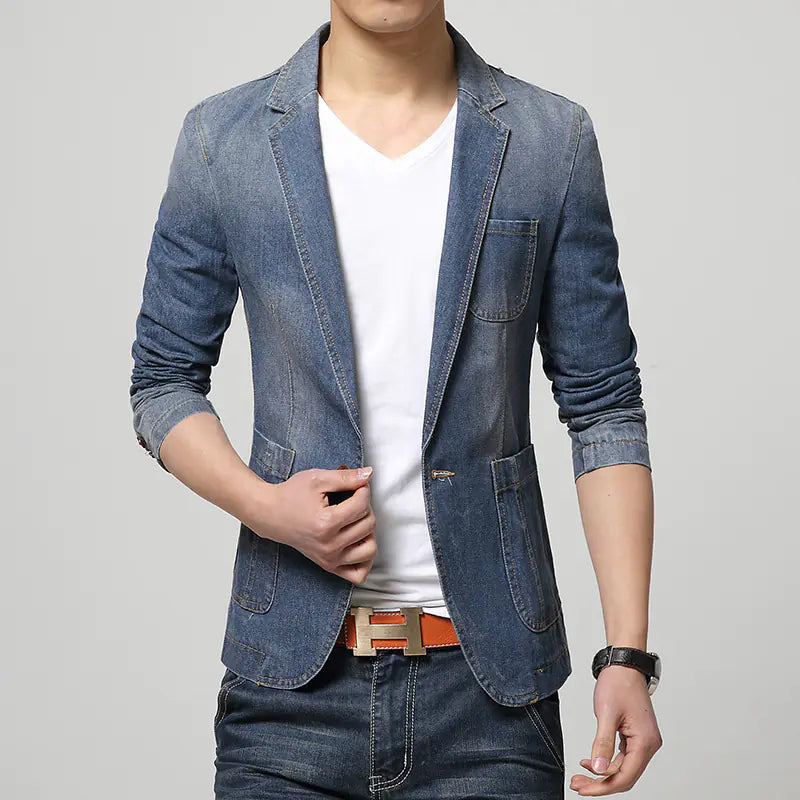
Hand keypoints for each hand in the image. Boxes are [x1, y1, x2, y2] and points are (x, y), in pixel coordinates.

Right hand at [246, 465, 377, 584]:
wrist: (271, 514)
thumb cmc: (292, 495)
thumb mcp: (318, 479)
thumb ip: (346, 477)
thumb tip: (369, 474)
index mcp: (326, 523)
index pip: (362, 505)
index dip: (362, 489)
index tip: (354, 485)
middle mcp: (329, 545)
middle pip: (369, 524)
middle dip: (364, 507)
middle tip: (350, 500)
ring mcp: (329, 559)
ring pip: (370, 549)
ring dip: (367, 532)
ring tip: (354, 521)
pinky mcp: (329, 566)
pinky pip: (358, 574)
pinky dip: (364, 560)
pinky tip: (357, 542)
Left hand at [570, 664, 662, 794]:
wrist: (624, 665)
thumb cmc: (618, 684)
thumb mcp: (606, 714)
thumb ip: (602, 743)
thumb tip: (597, 769)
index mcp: (645, 742)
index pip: (625, 777)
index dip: (602, 787)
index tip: (583, 789)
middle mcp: (648, 745)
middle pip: (624, 776)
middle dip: (600, 783)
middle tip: (577, 784)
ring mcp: (643, 741)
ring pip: (622, 768)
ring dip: (601, 773)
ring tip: (579, 775)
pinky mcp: (635, 736)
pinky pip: (621, 757)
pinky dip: (605, 761)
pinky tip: (589, 762)